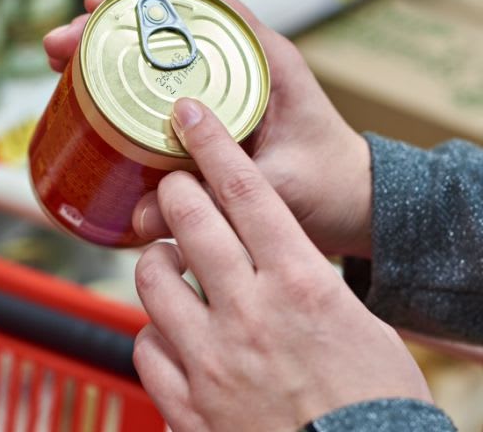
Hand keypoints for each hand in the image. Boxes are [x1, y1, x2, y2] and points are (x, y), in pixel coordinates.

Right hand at [45, 0, 371, 257]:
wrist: (354, 201)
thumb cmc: (329, 187)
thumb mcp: (276, 193)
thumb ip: (216, 202)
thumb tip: (140, 217)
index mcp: (265, 59)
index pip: (201, 0)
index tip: (97, 6)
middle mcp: (242, 59)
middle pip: (165, 22)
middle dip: (105, 28)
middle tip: (58, 48)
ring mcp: (226, 80)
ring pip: (158, 50)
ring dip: (108, 52)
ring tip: (63, 67)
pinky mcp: (214, 107)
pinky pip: (163, 82)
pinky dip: (125, 83)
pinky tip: (95, 98)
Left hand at [132, 98, 430, 430]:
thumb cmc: (372, 404)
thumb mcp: (356, 324)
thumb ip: (304, 282)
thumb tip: (273, 254)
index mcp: (301, 285)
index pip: (247, 192)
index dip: (213, 144)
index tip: (190, 114)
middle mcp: (249, 314)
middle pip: (190, 218)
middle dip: (175, 188)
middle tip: (174, 182)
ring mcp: (211, 360)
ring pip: (151, 278)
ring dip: (157, 260)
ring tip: (169, 262)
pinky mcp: (186, 405)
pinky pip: (144, 345)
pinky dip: (154, 331)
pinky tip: (170, 332)